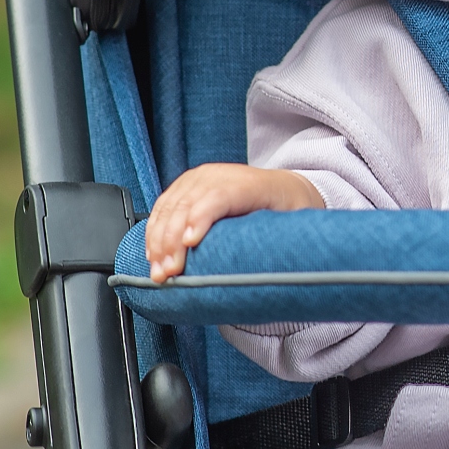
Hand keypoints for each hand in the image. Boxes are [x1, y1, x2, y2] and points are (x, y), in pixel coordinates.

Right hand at [142, 164, 322, 283]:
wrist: (284, 187)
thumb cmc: (288, 208)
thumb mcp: (296, 222)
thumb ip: (283, 238)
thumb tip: (274, 268)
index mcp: (251, 184)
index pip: (220, 196)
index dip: (202, 218)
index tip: (191, 243)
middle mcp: (221, 176)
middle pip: (188, 204)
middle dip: (172, 241)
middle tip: (168, 272)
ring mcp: (200, 178)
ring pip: (171, 207)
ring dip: (158, 241)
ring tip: (158, 270)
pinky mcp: (187, 185)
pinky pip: (163, 206)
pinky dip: (154, 231)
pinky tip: (153, 253)